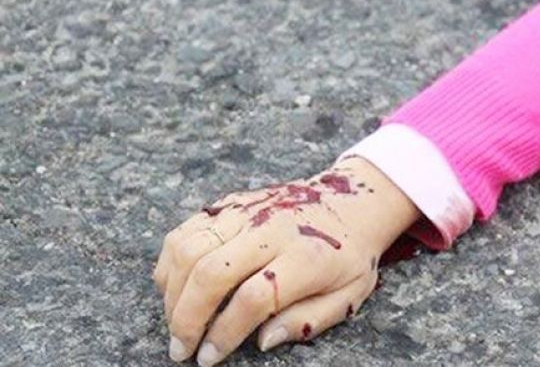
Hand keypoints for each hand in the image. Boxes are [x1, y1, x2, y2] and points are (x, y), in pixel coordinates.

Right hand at [152, 156, 419, 364]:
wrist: (354, 202)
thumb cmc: (349, 256)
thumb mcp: (348, 295)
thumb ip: (307, 320)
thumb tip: (263, 340)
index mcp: (306, 256)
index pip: (253, 297)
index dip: (225, 332)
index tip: (210, 358)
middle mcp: (271, 229)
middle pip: (211, 272)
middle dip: (187, 318)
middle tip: (181, 349)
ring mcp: (248, 212)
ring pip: (190, 249)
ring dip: (172, 292)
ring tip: (176, 322)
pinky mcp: (231, 203)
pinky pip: (186, 230)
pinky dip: (170, 262)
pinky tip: (174, 288)